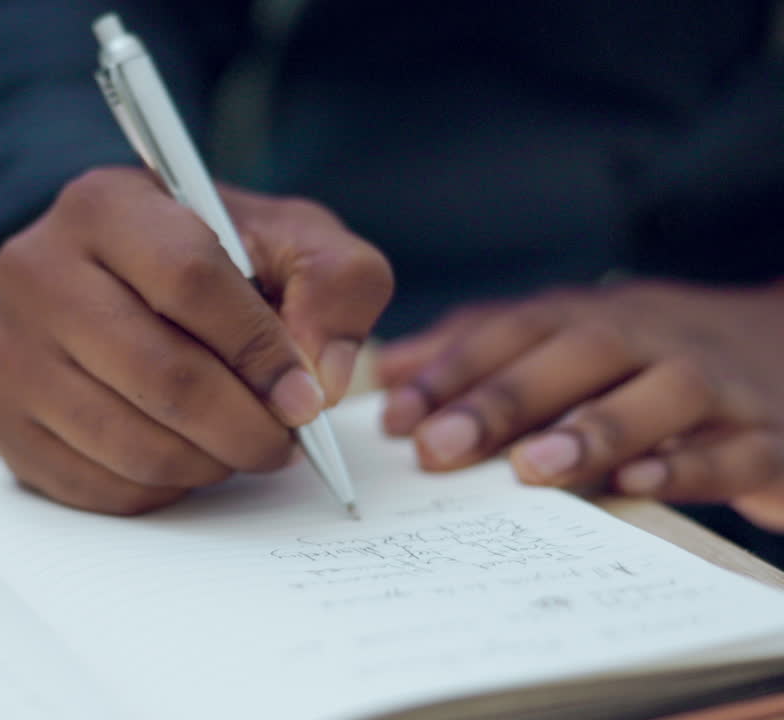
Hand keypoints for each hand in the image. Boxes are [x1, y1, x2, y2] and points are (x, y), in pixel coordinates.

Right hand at [0, 167, 392, 513]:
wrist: (120, 280)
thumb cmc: (215, 261)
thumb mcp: (293, 241)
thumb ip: (337, 286)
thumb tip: (321, 378)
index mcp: (105, 204)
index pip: (189, 281)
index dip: (260, 351)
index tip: (305, 397)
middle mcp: (36, 270)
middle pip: (161, 374)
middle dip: (244, 427)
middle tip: (283, 442)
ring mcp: (8, 350)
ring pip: (129, 442)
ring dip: (208, 463)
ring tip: (236, 445)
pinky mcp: (3, 420)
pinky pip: (96, 485)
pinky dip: (160, 489)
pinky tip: (183, 455)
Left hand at [377, 281, 783, 529]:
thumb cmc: (646, 356)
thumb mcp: (561, 340)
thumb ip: (474, 352)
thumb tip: (385, 375)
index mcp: (590, 316)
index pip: (513, 330)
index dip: (451, 369)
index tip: (397, 418)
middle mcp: (650, 338)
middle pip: (577, 353)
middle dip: (503, 399)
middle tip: (441, 446)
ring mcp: (715, 384)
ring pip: (662, 394)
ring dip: (595, 427)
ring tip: (534, 466)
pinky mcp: (767, 437)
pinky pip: (735, 450)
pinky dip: (689, 467)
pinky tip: (638, 486)